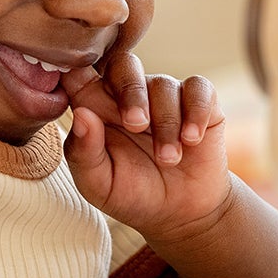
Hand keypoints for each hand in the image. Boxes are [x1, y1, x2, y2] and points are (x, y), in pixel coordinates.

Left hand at [63, 52, 231, 246]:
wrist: (181, 213)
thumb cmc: (131, 194)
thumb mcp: (98, 184)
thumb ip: (83, 152)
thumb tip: (82, 114)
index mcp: (95, 107)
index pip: (80, 72)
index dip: (78, 66)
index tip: (81, 82)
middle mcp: (128, 94)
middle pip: (124, 65)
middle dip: (131, 93)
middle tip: (137, 126)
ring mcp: (163, 95)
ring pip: (163, 84)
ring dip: (166, 124)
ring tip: (168, 160)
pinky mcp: (198, 101)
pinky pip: (198, 88)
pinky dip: (196, 112)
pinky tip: (191, 140)